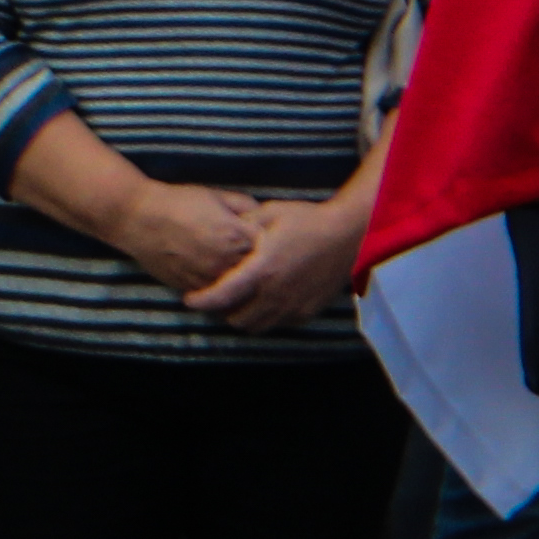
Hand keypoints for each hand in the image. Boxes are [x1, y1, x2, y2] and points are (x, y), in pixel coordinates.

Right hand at [113, 179, 266, 299]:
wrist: (138, 218)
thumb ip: (245, 206)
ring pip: (241, 293)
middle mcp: (227, 262)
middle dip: (262, 269)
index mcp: (237, 236)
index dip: (274, 245)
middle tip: (263, 264)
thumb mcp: (216, 195)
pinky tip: (228, 288)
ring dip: (247, 287)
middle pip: (260, 275)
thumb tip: (264, 218)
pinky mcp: (195, 290)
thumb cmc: (178, 202)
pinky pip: (220, 300)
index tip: (270, 242)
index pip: (272, 249)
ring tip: (249, 280)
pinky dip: (226, 296)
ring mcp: (211, 279)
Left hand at [187, 192, 367, 330]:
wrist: (349, 236)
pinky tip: (264, 300)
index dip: (202, 301)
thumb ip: (242, 223)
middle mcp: (276, 294)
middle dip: (222, 312)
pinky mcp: (308, 311)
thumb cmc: (307, 220)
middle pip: (238, 319)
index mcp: (262, 270)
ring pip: (258, 326)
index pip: (223, 296)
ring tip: (238, 301)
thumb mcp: (268, 212)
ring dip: (244, 317)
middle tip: (215, 298)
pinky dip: (266, 317)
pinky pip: (279, 324)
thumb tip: (223, 229)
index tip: (189, 300)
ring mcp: (293, 306)